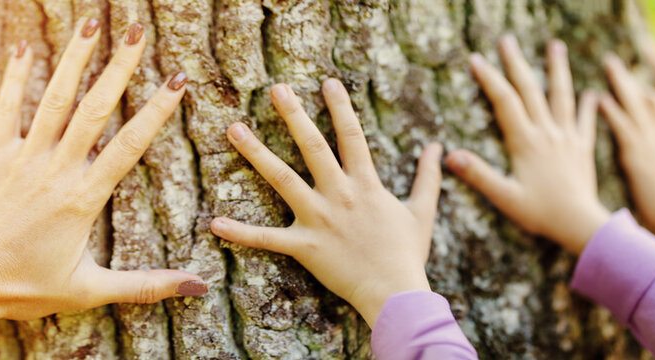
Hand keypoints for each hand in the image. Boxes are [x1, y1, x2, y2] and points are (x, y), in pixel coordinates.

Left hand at [0, 19, 202, 330]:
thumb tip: (198, 288)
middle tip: (138, 31)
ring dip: (73, 59)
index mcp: (83, 198)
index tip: (178, 80)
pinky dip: (14, 77)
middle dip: (119, 67)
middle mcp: (55, 170)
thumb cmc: (24, 288)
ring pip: (53, 100)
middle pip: (94, 109)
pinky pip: (6, 109)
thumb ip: (146, 285)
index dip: (157, 110)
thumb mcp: (89, 290)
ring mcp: (22, 159)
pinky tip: (23, 47)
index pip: (129, 145)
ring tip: (92, 22)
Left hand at [209, 79, 442, 326]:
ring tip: (234, 129)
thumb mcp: (423, 210)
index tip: (327, 83)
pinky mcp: (305, 246)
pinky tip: (215, 222)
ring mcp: (319, 218)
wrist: (396, 292)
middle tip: (276, 89)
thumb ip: (428, 176)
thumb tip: (439, 147)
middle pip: (313, 146)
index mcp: (367, 184)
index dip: (340, 107)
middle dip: (293, 115)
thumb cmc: (408, 254)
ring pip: (282, 179)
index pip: (351, 136)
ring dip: (256, 153)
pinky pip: (267, 238)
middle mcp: (340, 194)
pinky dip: (241, 232)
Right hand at [446, 35, 607, 253]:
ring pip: (562, 96)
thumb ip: (478, 175)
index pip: (505, 102)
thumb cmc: (541, 213)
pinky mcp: (583, 148)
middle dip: (516, 63)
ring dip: (557, 70)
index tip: (477, 59)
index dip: (490, 79)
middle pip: (530, 90)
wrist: (581, 224)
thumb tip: (449, 156)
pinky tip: (591, 93)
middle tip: (507, 40)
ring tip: (555, 46)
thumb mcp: (504, 197)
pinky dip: (588, 105)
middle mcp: (547, 133)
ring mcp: (567, 138)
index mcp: (525, 142)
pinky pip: (586, 121)